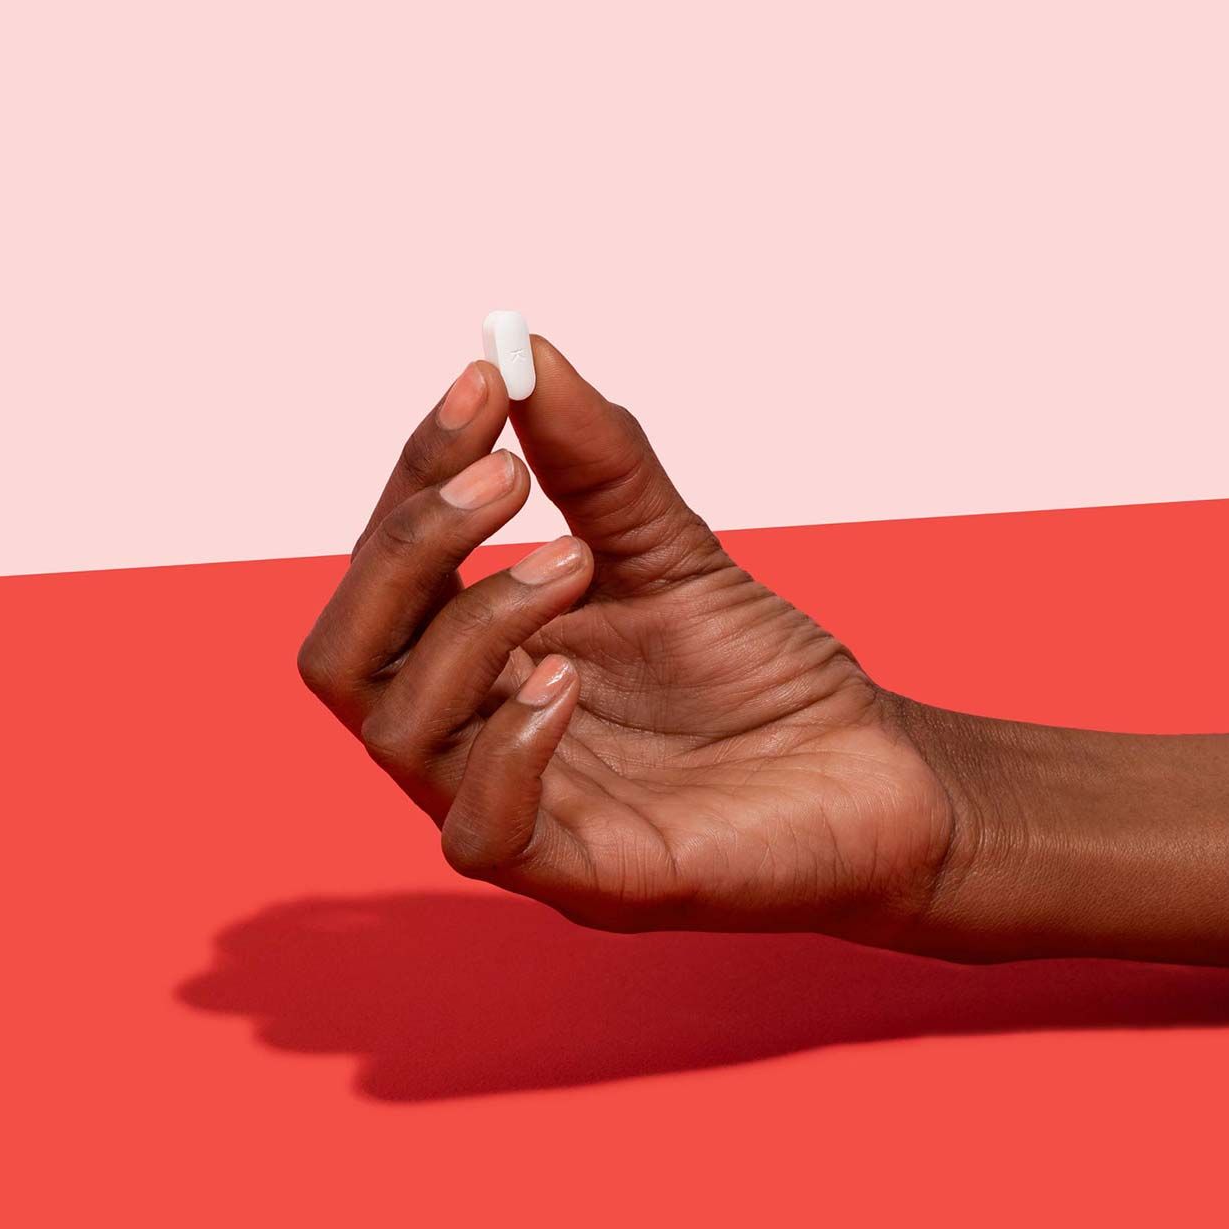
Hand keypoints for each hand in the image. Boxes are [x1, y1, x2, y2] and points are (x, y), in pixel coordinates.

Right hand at [299, 337, 953, 940]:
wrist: (883, 780)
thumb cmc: (767, 676)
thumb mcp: (675, 550)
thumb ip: (600, 464)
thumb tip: (526, 350)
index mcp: (482, 658)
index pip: (390, 570)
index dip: (417, 475)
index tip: (484, 383)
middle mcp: (475, 736)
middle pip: (346, 655)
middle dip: (408, 548)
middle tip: (505, 478)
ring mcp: (520, 812)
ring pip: (399, 731)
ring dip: (473, 625)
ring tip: (574, 562)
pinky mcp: (580, 878)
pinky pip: (481, 833)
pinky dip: (509, 746)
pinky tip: (571, 678)